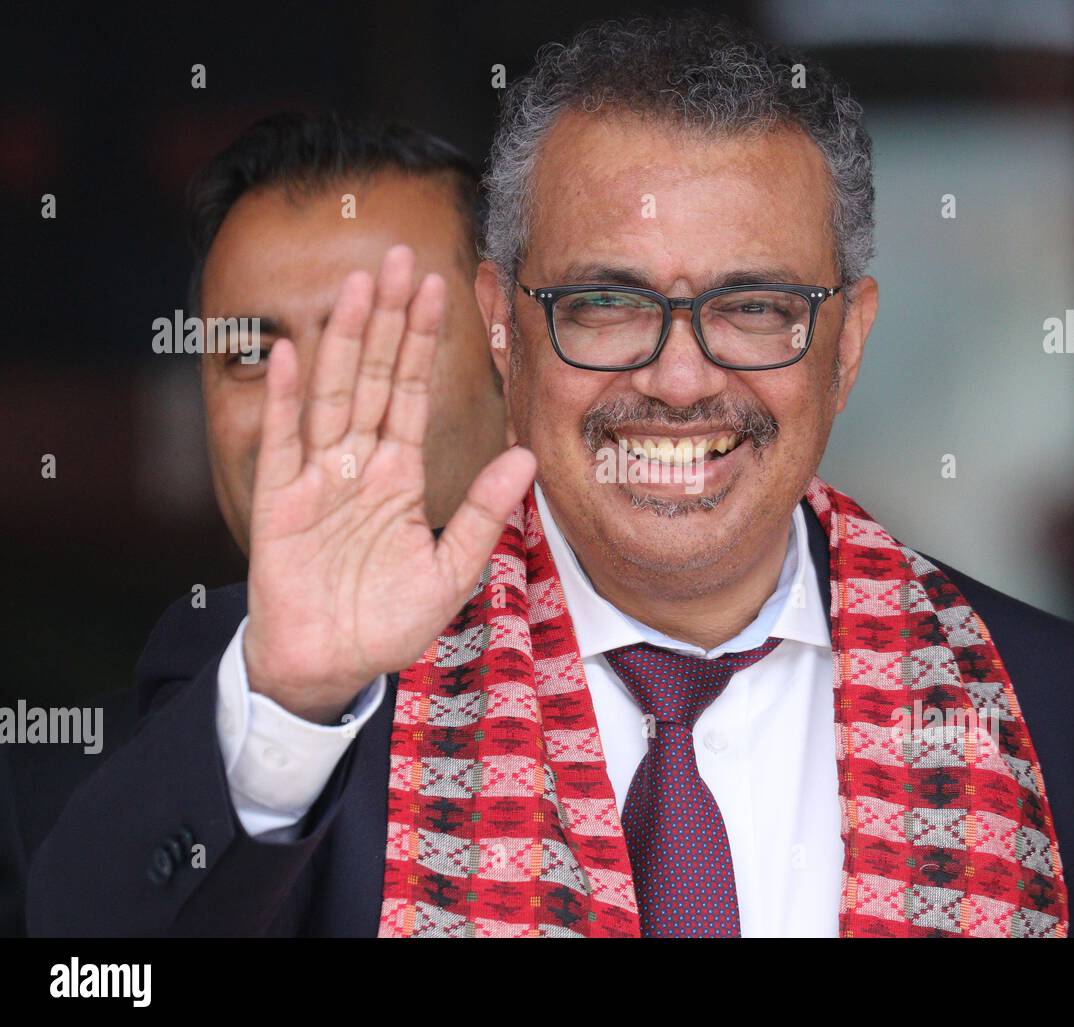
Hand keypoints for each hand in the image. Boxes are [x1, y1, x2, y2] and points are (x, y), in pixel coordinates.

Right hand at [243, 245, 534, 722]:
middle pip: (375, 377)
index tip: (441, 287)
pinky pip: (281, 444)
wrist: (329, 666)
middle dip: (389, 319)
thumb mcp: (451, 570)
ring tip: (357, 286)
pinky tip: (291, 354)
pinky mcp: (278, 504)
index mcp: (400, 476)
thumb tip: (527, 456)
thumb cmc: (387, 621)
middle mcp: (358, 465)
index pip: (414, 393)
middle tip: (400, 257)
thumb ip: (484, 512)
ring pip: (333, 395)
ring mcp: (317, 479)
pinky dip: (285, 401)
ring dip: (344, 340)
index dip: (425, 341)